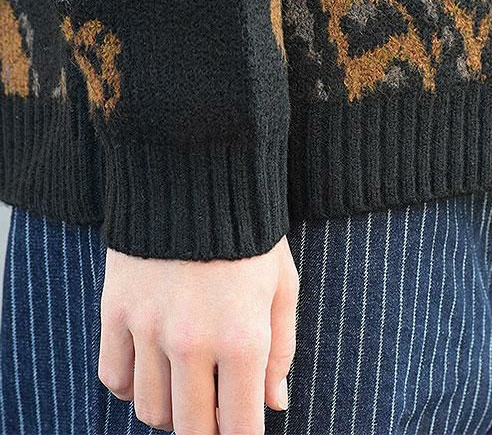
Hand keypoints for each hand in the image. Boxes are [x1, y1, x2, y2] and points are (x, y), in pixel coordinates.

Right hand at [98, 235, 298, 434]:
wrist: (199, 177)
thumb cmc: (252, 233)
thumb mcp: (283, 285)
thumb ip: (282, 350)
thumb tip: (275, 404)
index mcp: (242, 338)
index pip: (238, 427)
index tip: (242, 431)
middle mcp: (191, 342)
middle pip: (190, 429)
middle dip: (207, 432)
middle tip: (215, 415)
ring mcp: (148, 328)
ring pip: (151, 410)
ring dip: (172, 410)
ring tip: (188, 386)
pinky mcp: (115, 310)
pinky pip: (113, 378)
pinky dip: (132, 386)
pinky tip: (152, 368)